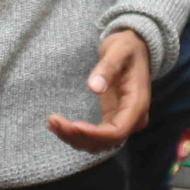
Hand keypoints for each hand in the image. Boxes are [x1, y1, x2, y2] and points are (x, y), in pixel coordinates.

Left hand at [49, 28, 151, 151]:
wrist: (134, 47)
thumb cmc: (127, 47)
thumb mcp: (118, 50)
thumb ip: (108, 67)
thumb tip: (94, 87)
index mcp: (137, 104)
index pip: (118, 131)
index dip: (94, 134)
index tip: (73, 125)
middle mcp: (133, 119)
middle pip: (105, 141)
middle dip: (78, 136)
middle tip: (53, 121)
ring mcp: (122, 121)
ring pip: (98, 143)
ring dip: (74, 138)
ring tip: (52, 122)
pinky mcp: (112, 119)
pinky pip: (95, 135)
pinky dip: (77, 134)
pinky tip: (58, 125)